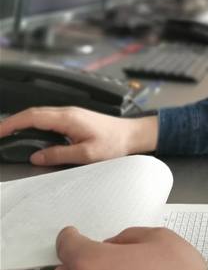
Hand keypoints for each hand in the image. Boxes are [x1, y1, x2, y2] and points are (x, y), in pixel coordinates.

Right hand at [0, 107, 157, 165]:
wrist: (134, 135)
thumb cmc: (116, 143)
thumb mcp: (87, 154)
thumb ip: (60, 154)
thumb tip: (38, 156)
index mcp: (68, 118)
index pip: (32, 117)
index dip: (11, 123)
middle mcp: (68, 112)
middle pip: (33, 113)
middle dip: (12, 122)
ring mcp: (72, 114)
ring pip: (40, 115)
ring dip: (22, 122)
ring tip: (8, 133)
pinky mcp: (75, 119)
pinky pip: (49, 119)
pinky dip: (34, 124)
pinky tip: (30, 132)